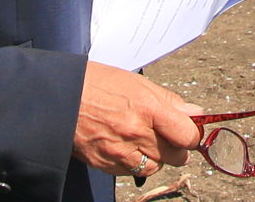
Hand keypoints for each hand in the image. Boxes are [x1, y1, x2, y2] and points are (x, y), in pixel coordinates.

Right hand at [73, 61, 200, 176]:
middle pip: (176, 156)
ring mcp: (120, 152)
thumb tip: (195, 113)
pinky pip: (133, 172)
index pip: (188, 136)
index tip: (186, 130)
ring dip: (155, 156)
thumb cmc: (97, 83)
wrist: (60, 97)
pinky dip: (134, 162)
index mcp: (148, 108)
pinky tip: (125, 146)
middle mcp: (136, 133)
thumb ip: (168, 101)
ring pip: (156, 167)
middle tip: (165, 134)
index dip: (190, 134)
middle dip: (175, 146)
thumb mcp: (137, 82)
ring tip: (142, 139)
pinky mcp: (106, 164)